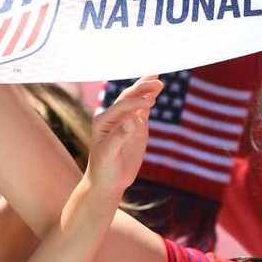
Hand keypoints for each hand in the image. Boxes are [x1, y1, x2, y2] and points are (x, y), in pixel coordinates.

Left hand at [82, 77, 163, 208]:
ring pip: (137, 101)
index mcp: (104, 120)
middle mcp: (114, 117)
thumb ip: (118, 136)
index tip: (150, 101)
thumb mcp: (108, 154)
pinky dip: (149, 101)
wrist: (107, 182)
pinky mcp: (136, 128)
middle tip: (156, 79)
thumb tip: (131, 119)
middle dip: (142, 87)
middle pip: (129, 97)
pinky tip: (155, 95)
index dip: (136, 101)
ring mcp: (126, 121)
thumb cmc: (103, 169)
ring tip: (158, 82)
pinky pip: (143, 111)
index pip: (122, 105)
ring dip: (147, 90)